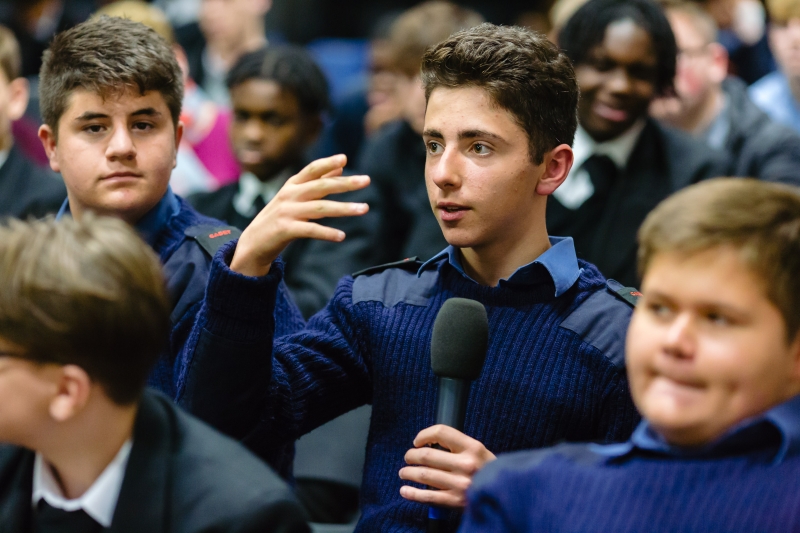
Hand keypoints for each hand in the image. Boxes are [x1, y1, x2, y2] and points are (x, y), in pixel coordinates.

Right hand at [230, 154, 369, 276]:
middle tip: (366, 180)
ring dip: (344, 208)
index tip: (345, 158)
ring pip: (321, 208)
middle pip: (321, 186)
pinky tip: (342, 236)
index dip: (327, 163)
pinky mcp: (285, 230)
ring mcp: (287, 212)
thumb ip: (317, 182)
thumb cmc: (280, 217)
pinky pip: (311, 230)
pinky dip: (327, 233)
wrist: (254, 242)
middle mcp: (289, 195)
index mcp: (292, 185)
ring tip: (364, 209)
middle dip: (345, 183)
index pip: (312, 170)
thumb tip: (340, 167)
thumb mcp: (295, 196)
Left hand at [398, 424, 495, 507]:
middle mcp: (466, 464)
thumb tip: (427, 443)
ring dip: (408, 472)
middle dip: (411, 455)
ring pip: (423, 475)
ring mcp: (460, 483)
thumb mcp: (478, 451)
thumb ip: (457, 445)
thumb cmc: (486, 470)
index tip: (417, 441)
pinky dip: (412, 493)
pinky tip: (404, 490)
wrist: (503, 493)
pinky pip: (428, 496)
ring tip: (404, 472)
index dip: (424, 435)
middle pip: (427, 455)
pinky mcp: (455, 501)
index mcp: (472, 447)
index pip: (441, 432)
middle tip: (408, 457)